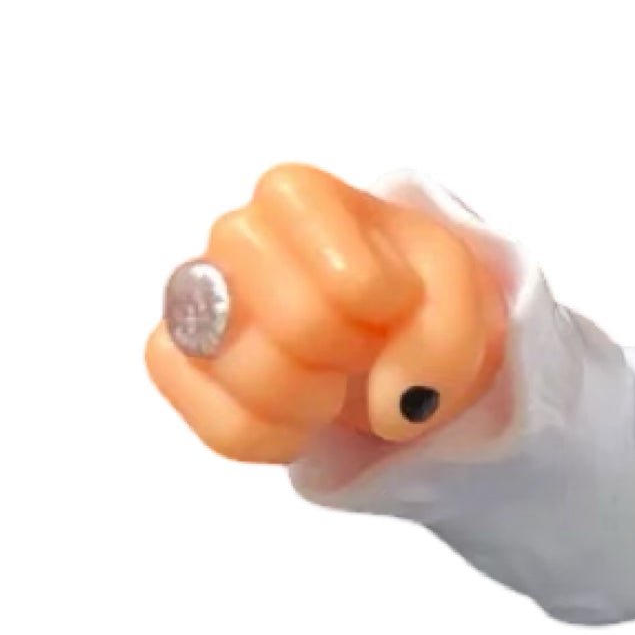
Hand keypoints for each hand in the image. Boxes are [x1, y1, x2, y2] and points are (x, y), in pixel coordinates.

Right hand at [146, 164, 505, 463]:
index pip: (350, 282)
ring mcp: (196, 301)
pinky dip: (279, 438)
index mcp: (297, 195)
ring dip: (319, 400)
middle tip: (363, 346)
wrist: (391, 338)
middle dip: (355, 355)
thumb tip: (391, 405)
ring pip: (256, 380)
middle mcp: (235, 236)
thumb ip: (446, 333)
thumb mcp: (458, 289)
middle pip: (301, 327)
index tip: (395, 303)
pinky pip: (225, 430)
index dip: (390, 309)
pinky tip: (300, 416)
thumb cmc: (415, 296)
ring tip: (332, 380)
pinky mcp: (176, 363)